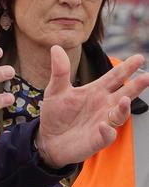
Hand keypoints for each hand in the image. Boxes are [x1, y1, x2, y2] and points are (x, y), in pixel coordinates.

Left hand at [36, 45, 148, 167]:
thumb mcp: (56, 89)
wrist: (48, 138)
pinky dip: (107, 131)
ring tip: (125, 100)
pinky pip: (107, 135)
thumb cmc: (56, 113)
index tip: (138, 57)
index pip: (115, 78)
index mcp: (95, 91)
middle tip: (147, 77)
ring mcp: (102, 122)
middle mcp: (103, 106)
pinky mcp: (97, 139)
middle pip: (124, 94)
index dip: (126, 68)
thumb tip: (56, 47)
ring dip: (124, 109)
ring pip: (120, 115)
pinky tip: (104, 126)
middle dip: (136, 86)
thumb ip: (60, 70)